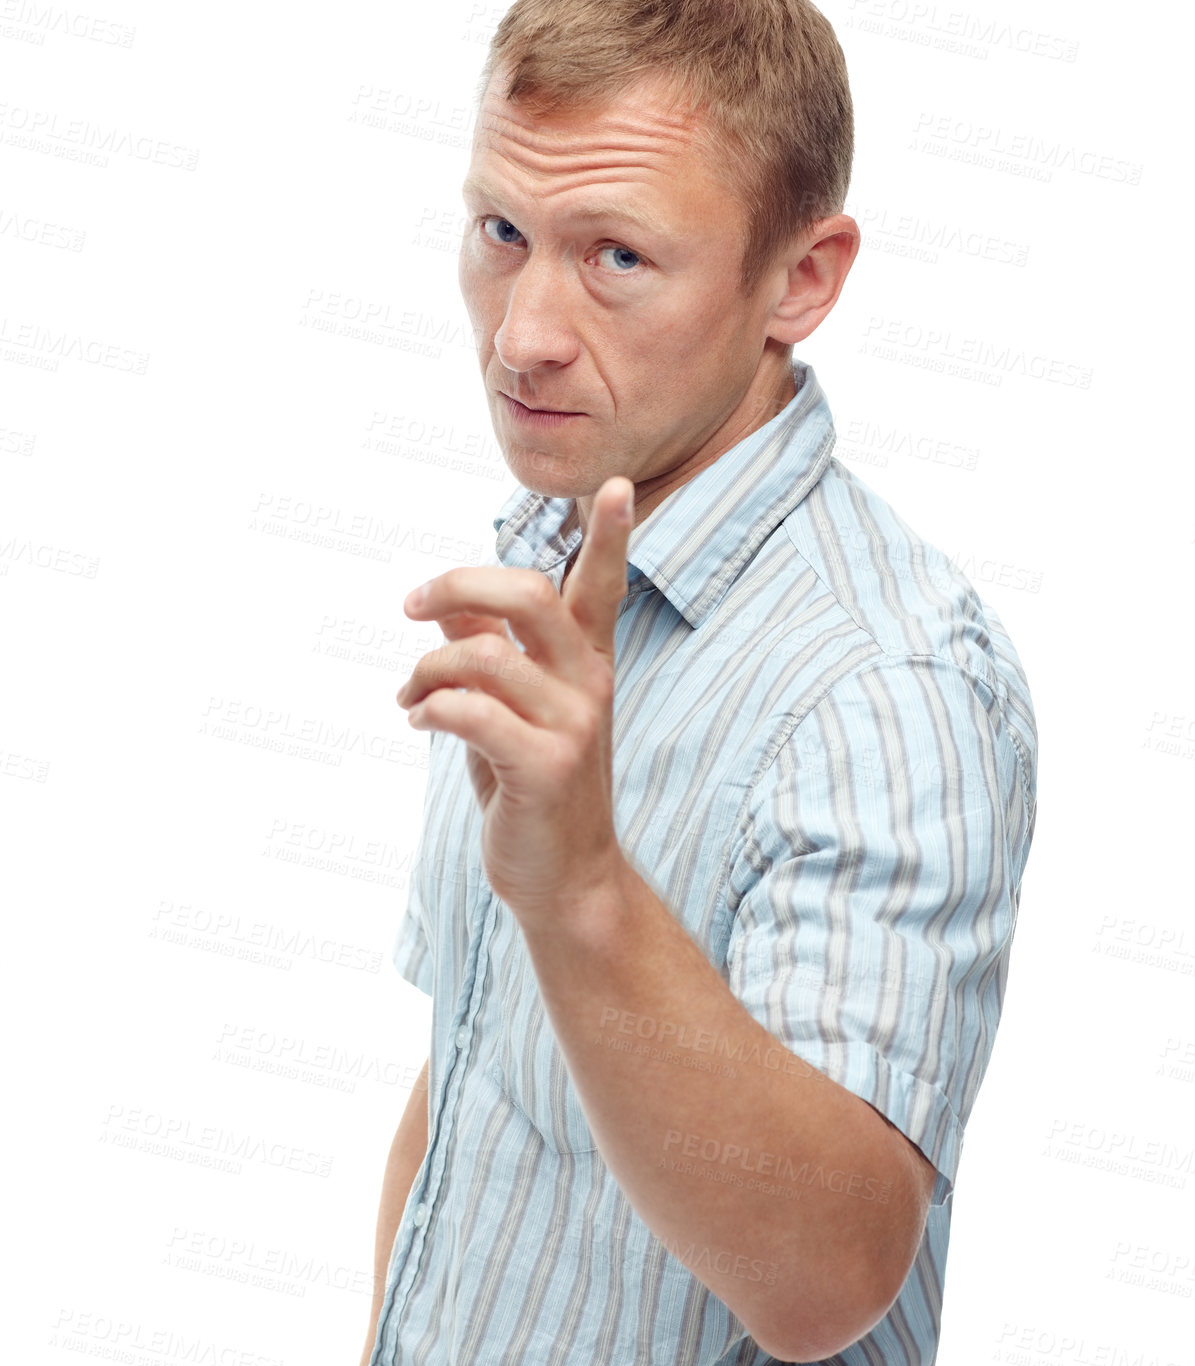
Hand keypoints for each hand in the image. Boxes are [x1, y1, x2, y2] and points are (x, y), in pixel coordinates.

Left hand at [396, 476, 633, 922]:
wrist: (564, 880)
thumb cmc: (531, 788)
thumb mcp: (508, 711)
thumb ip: (485, 652)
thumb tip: (448, 605)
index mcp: (586, 664)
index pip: (602, 586)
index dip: (609, 535)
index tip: (615, 485)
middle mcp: (589, 685)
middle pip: (529, 595)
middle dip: (458, 585)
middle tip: (411, 605)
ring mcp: (572, 726)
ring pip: (483, 656)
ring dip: (425, 669)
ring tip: (408, 698)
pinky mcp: (545, 767)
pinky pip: (471, 712)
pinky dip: (428, 709)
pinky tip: (418, 722)